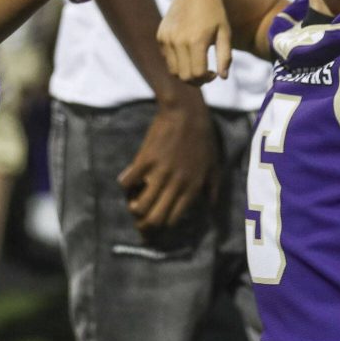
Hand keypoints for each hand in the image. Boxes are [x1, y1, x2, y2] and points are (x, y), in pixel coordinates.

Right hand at [117, 95, 218, 231]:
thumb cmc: (202, 139)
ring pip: (140, 205)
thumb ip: (212, 188)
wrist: (186, 114)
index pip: (173, 219)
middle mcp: (176, 185)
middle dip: (144, 225)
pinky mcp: (145, 160)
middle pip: (155, 218)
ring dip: (134, 208)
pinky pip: (128, 182)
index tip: (156, 222)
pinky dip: (125, 184)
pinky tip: (127, 180)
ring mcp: (159, 173)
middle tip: (139, 221)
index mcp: (192, 188)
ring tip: (132, 203)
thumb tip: (211, 206)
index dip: (162, 226)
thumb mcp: (213, 165)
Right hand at [157, 0, 232, 83]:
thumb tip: (223, 78)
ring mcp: (167, 37)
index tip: (214, 74)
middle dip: (196, 81)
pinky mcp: (161, 36)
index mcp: (196, 40)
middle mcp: (178, 39)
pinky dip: (178, 63)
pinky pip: (167, 60)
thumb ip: (225, 56)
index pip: (197, 74)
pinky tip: (189, 54)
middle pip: (184, 76)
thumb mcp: (225, 33)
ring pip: (173, 71)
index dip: (206, 79)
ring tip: (197, 67)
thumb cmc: (216, 15)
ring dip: (185, 74)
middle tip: (206, 75)